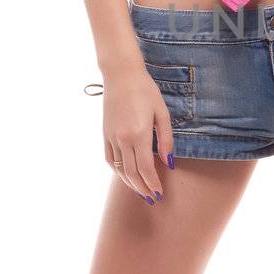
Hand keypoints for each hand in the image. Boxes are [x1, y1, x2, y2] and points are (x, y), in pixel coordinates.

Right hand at [99, 58, 172, 202]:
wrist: (121, 75)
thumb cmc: (145, 90)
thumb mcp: (162, 113)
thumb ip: (166, 140)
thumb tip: (169, 162)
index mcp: (139, 134)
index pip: (146, 168)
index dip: (153, 183)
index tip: (160, 193)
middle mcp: (122, 139)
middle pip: (132, 173)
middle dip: (143, 188)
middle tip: (152, 198)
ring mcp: (111, 137)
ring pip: (119, 169)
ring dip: (130, 183)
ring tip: (141, 191)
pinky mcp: (105, 134)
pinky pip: (110, 159)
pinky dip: (118, 171)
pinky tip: (125, 175)